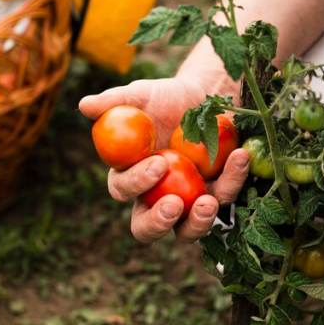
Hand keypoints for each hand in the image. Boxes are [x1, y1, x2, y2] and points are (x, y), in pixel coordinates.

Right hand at [79, 77, 248, 243]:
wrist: (205, 95)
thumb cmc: (166, 98)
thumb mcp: (142, 94)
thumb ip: (115, 101)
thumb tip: (84, 105)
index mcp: (130, 175)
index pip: (123, 190)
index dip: (135, 183)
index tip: (157, 165)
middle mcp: (156, 197)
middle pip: (147, 228)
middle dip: (158, 223)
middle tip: (173, 206)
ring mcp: (188, 201)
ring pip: (187, 230)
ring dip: (198, 222)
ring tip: (208, 202)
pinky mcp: (218, 194)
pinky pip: (225, 196)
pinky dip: (233, 179)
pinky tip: (239, 156)